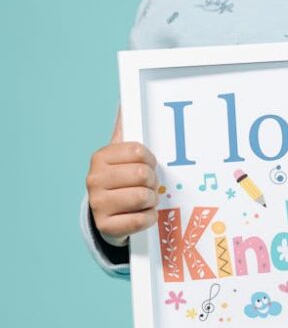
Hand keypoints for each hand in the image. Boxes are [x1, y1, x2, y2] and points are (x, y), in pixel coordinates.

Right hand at [86, 109, 158, 245]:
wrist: (108, 214)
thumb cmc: (121, 179)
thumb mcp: (121, 153)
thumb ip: (125, 127)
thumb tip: (124, 100)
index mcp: (100, 157)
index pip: (139, 152)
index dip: (151, 160)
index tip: (148, 165)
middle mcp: (94, 180)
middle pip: (143, 174)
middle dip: (153, 181)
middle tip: (149, 185)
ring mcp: (98, 204)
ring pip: (144, 197)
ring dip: (151, 200)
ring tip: (145, 199)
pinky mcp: (106, 226)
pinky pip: (142, 220)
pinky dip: (149, 218)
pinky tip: (142, 214)